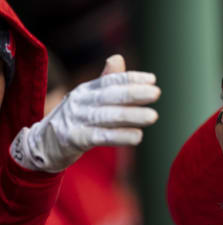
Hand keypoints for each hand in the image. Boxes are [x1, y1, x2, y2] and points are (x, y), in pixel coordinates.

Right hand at [10, 55, 159, 172]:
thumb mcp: (87, 98)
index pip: (111, 81)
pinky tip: (137, 136)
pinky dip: (120, 136)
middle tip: (156, 93)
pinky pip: (101, 137)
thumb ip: (105, 82)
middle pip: (111, 96)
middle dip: (135, 94)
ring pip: (108, 117)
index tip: (153, 79)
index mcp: (86, 90)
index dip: (132, 79)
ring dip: (132, 116)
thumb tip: (118, 57)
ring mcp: (77, 120)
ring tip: (153, 116)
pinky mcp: (75, 139)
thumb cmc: (74, 119)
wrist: (42, 144)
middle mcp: (81, 101)